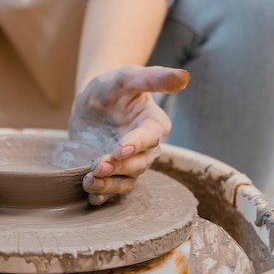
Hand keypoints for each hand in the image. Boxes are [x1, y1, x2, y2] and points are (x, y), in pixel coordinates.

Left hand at [69, 65, 189, 204]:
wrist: (92, 102)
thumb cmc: (113, 87)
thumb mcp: (128, 77)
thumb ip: (153, 78)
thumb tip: (184, 76)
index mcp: (153, 123)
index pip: (150, 136)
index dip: (137, 144)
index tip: (120, 149)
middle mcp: (147, 147)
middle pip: (139, 163)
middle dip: (119, 167)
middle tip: (98, 166)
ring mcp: (131, 163)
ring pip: (127, 180)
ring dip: (109, 185)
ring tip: (89, 182)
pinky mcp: (115, 173)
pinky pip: (114, 190)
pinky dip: (104, 195)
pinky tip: (92, 196)